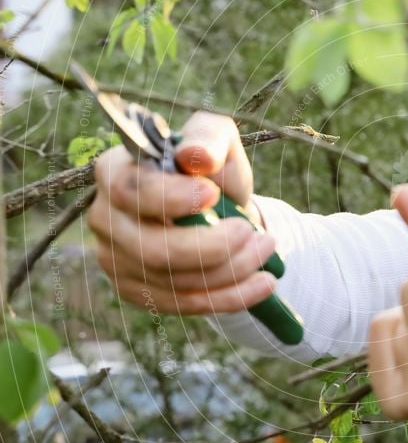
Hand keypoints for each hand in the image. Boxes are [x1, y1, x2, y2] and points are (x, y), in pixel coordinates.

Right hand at [88, 111, 276, 314]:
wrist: (217, 208)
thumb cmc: (210, 168)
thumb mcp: (216, 139)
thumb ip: (208, 138)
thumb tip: (196, 156)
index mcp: (114, 171)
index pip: (131, 190)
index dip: (172, 198)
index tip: (215, 195)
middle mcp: (106, 218)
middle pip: (152, 249)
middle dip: (211, 247)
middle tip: (252, 232)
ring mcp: (117, 260)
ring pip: (173, 281)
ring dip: (230, 270)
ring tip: (266, 248)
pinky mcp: (138, 291)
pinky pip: (184, 304)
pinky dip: (230, 296)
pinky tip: (263, 283)